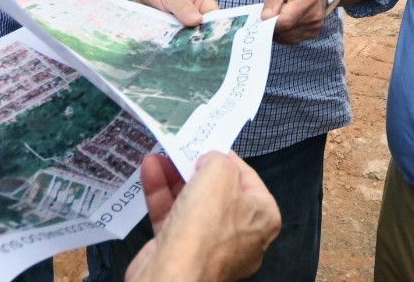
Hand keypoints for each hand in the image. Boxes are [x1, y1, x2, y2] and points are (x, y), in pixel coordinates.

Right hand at [126, 152, 279, 281]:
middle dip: (196, 168)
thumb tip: (209, 162)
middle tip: (183, 150)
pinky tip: (150, 170)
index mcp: (263, 218)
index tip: (210, 145)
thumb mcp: (219, 174)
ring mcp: (209, 246)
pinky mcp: (180, 251)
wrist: (172, 275)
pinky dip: (162, 194)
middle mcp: (240, 235)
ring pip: (191, 203)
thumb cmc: (206, 224)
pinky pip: (173, 217)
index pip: (249, 179)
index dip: (228, 159)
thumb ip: (218, 160)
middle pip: (217, 191)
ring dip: (174, 177)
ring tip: (160, 154)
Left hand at [261, 0, 328, 43]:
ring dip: (278, 31)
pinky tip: (284, 20)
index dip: (270, 23)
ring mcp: (315, 26)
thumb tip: (265, 18)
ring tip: (277, 15)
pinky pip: (293, 39)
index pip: (286, 21)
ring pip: (288, 38)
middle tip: (268, 14)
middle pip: (285, 31)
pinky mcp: (314, 32)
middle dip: (272, 26)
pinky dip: (284, 33)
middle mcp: (314, 15)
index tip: (262, 17)